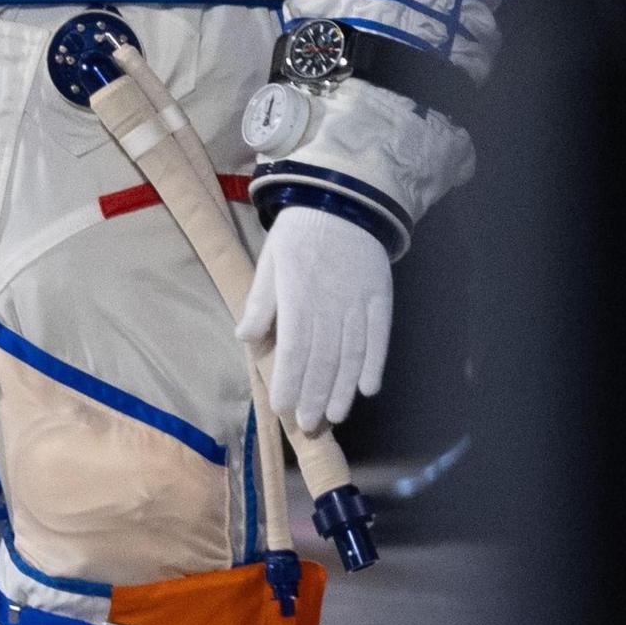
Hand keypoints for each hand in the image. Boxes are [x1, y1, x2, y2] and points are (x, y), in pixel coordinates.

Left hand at [238, 205, 395, 431]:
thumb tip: (245, 337)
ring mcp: (359, 301)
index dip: (290, 379)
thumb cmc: (300, 232)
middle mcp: (330, 303)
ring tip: (336, 415)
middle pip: (324, 357)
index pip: (295, 347)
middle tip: (309, 424)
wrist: (346, 199)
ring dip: (343, 387)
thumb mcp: (271, 259)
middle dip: (316, 394)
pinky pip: (379, 335)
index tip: (283, 408)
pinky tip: (369, 388)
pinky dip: (375, 363)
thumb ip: (261, 300)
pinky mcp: (380, 297)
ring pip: (352, 352)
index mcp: (298, 294)